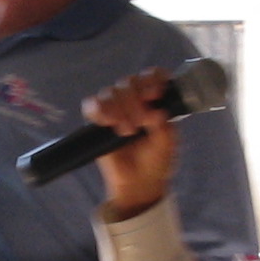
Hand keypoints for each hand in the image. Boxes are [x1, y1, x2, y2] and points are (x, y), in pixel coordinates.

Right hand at [84, 68, 180, 222]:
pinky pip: (91, 105)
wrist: (138, 184)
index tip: (154, 94)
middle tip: (141, 123)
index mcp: (154, 100)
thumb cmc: (157, 162)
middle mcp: (134, 99)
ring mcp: (114, 108)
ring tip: (126, 131)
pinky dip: (99, 109)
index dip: (152, 79)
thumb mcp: (168, 144)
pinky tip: (108, 122)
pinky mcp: (97, 121)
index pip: (152, 75)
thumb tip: (155, 112)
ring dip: (118, 108)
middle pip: (129, 81)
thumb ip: (164, 126)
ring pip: (110, 92)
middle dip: (135, 101)